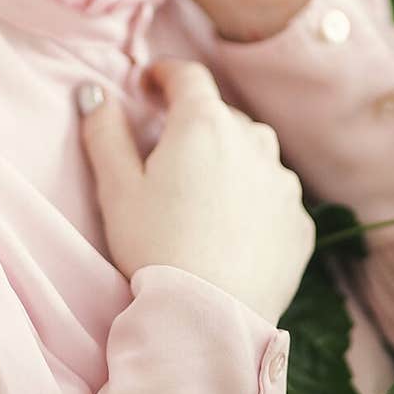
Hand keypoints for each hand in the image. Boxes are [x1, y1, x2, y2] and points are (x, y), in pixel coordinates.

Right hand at [77, 58, 315, 322]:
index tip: (148, 86)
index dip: (164, 75)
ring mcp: (282, 182)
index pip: (187, 75)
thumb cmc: (156, 247)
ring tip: (201, 199)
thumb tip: (93, 92)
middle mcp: (253, 140)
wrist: (211, 318)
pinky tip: (230, 231)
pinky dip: (252, 202)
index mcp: (205, 123)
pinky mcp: (299, 222)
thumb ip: (103, 131)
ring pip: (251, 155)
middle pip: (220, 115)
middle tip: (167, 157)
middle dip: (194, 125)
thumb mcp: (116, 188)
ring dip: (228, 162)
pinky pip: (271, 197)